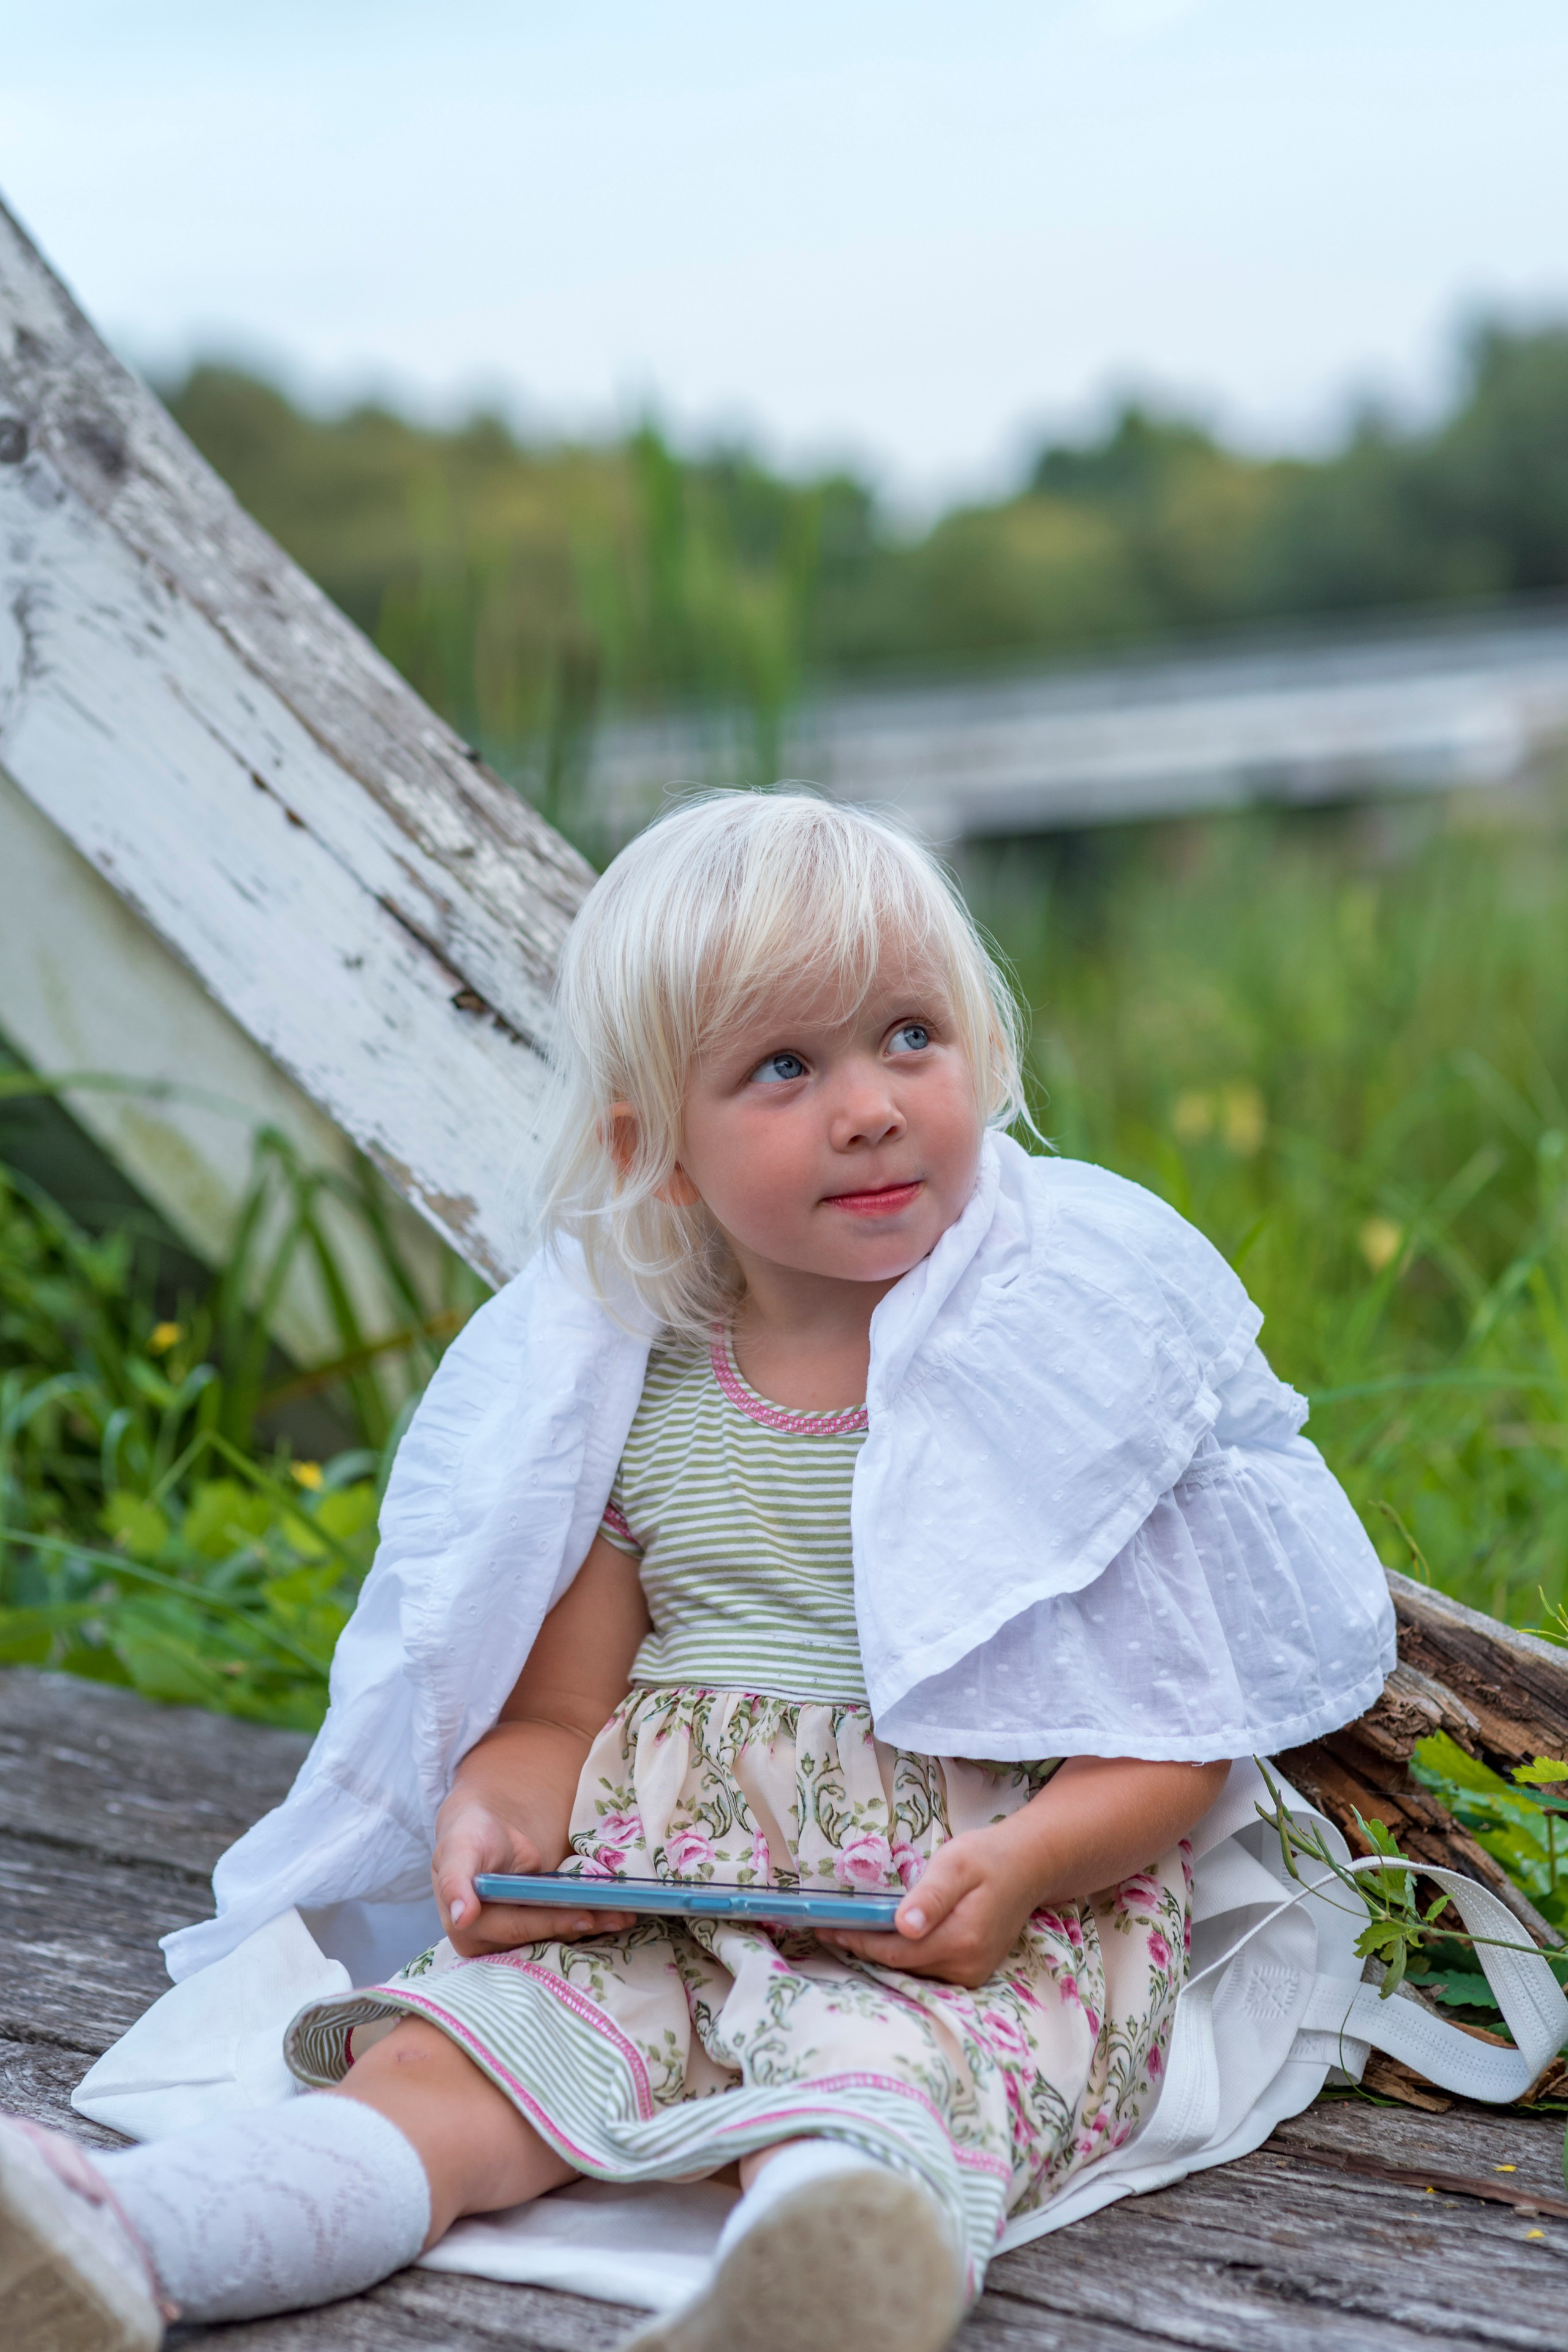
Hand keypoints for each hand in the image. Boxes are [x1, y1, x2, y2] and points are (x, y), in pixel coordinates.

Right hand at [432, 1793, 633, 1956]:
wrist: (482, 1832)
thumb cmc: (468, 1837)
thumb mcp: (457, 1851)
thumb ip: (456, 1882)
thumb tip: (461, 1918)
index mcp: (467, 1931)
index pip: (517, 1928)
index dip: (551, 1922)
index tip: (586, 1916)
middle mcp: (490, 1945)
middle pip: (542, 1938)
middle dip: (580, 1925)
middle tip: (620, 1917)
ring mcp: (515, 1940)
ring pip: (556, 1938)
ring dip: (592, 1927)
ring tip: (626, 1916)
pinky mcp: (534, 1931)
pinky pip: (562, 1930)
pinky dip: (587, 1921)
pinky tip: (614, 1915)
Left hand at [819, 1822, 1038, 1988]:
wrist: (1028, 1866)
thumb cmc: (988, 1857)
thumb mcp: (956, 1863)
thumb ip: (930, 1895)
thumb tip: (903, 1927)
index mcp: (961, 1939)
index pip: (896, 1952)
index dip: (859, 1942)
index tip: (827, 1929)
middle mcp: (967, 1965)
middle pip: (901, 1966)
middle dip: (863, 1949)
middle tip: (827, 1931)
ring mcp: (972, 1973)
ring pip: (913, 1971)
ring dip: (881, 1955)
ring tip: (847, 1934)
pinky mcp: (973, 1971)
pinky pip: (927, 1970)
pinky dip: (903, 1957)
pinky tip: (883, 1939)